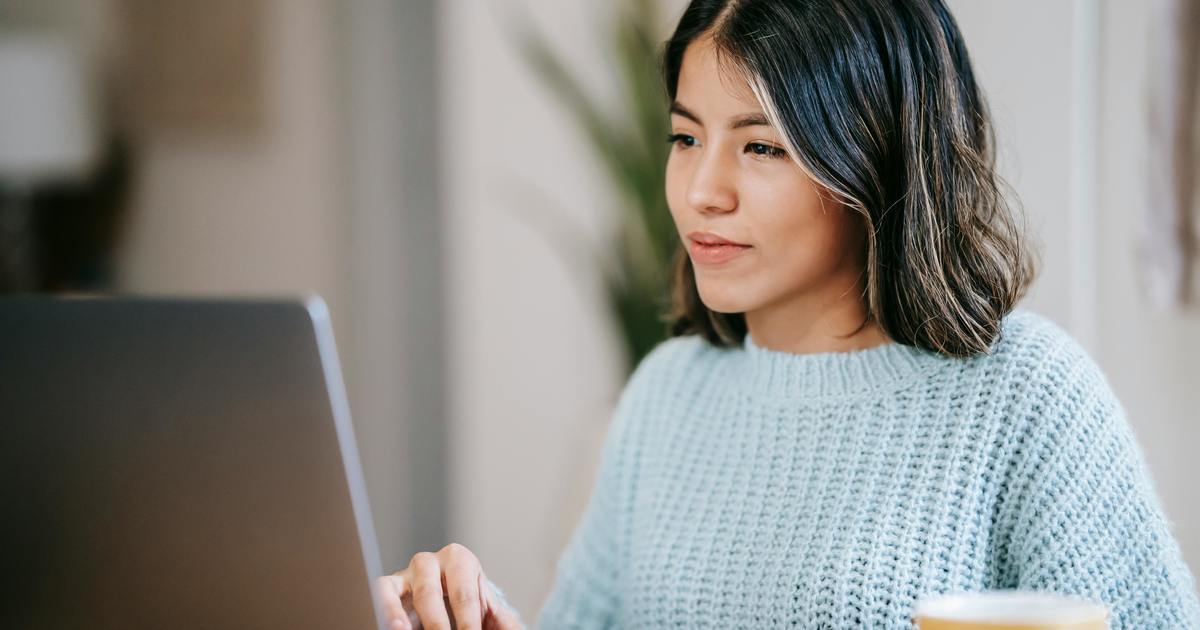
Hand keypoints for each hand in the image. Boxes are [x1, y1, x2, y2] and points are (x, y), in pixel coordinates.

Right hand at [375, 543, 521, 629]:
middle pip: (430, 592)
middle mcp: (431, 562)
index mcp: (460, 561)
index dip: (468, 621)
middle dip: (437, 623)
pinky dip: (383, 609)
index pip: (464, 593)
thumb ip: (503, 621)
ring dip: (400, 615)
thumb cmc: (469, 607)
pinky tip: (394, 628)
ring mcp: (406, 573)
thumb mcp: (488, 612)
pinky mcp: (388, 586)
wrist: (451, 607)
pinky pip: (380, 592)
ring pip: (398, 588)